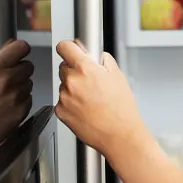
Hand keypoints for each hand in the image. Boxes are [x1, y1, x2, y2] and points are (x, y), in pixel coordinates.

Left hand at [55, 41, 147, 160]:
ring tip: (91, 99)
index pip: (65, 47)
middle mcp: (72, 82)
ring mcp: (64, 97)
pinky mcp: (60, 111)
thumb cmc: (122, 109)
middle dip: (74, 70)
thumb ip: (103, 61)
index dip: (69, 48)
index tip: (71, 50)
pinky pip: (62, 101)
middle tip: (90, 81)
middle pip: (64, 67)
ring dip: (73, 88)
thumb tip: (96, 56)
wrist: (119, 135)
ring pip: (64, 85)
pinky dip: (71, 103)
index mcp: (85, 69)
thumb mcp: (118, 76)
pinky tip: (85, 109)